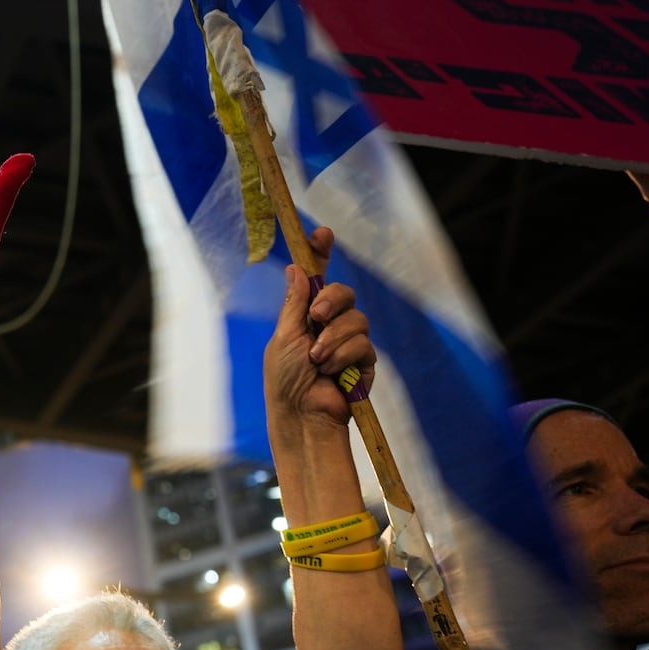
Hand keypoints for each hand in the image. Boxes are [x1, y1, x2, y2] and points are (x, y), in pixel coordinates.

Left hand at [263, 227, 374, 428]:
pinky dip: (345, 356)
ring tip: (318, 360)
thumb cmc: (285, 381)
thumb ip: (294, 304)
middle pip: (343, 293)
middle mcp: (327, 326)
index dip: (320, 255)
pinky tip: (332, 372)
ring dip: (334, 338)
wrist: (302, 415)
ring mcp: (347, 343)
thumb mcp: (284, 338)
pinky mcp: (363, 362)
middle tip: (316, 316)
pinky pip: (364, 344)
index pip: (315, 279)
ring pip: (357, 318)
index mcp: (304, 317)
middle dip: (331, 300)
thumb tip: (296, 268)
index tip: (321, 233)